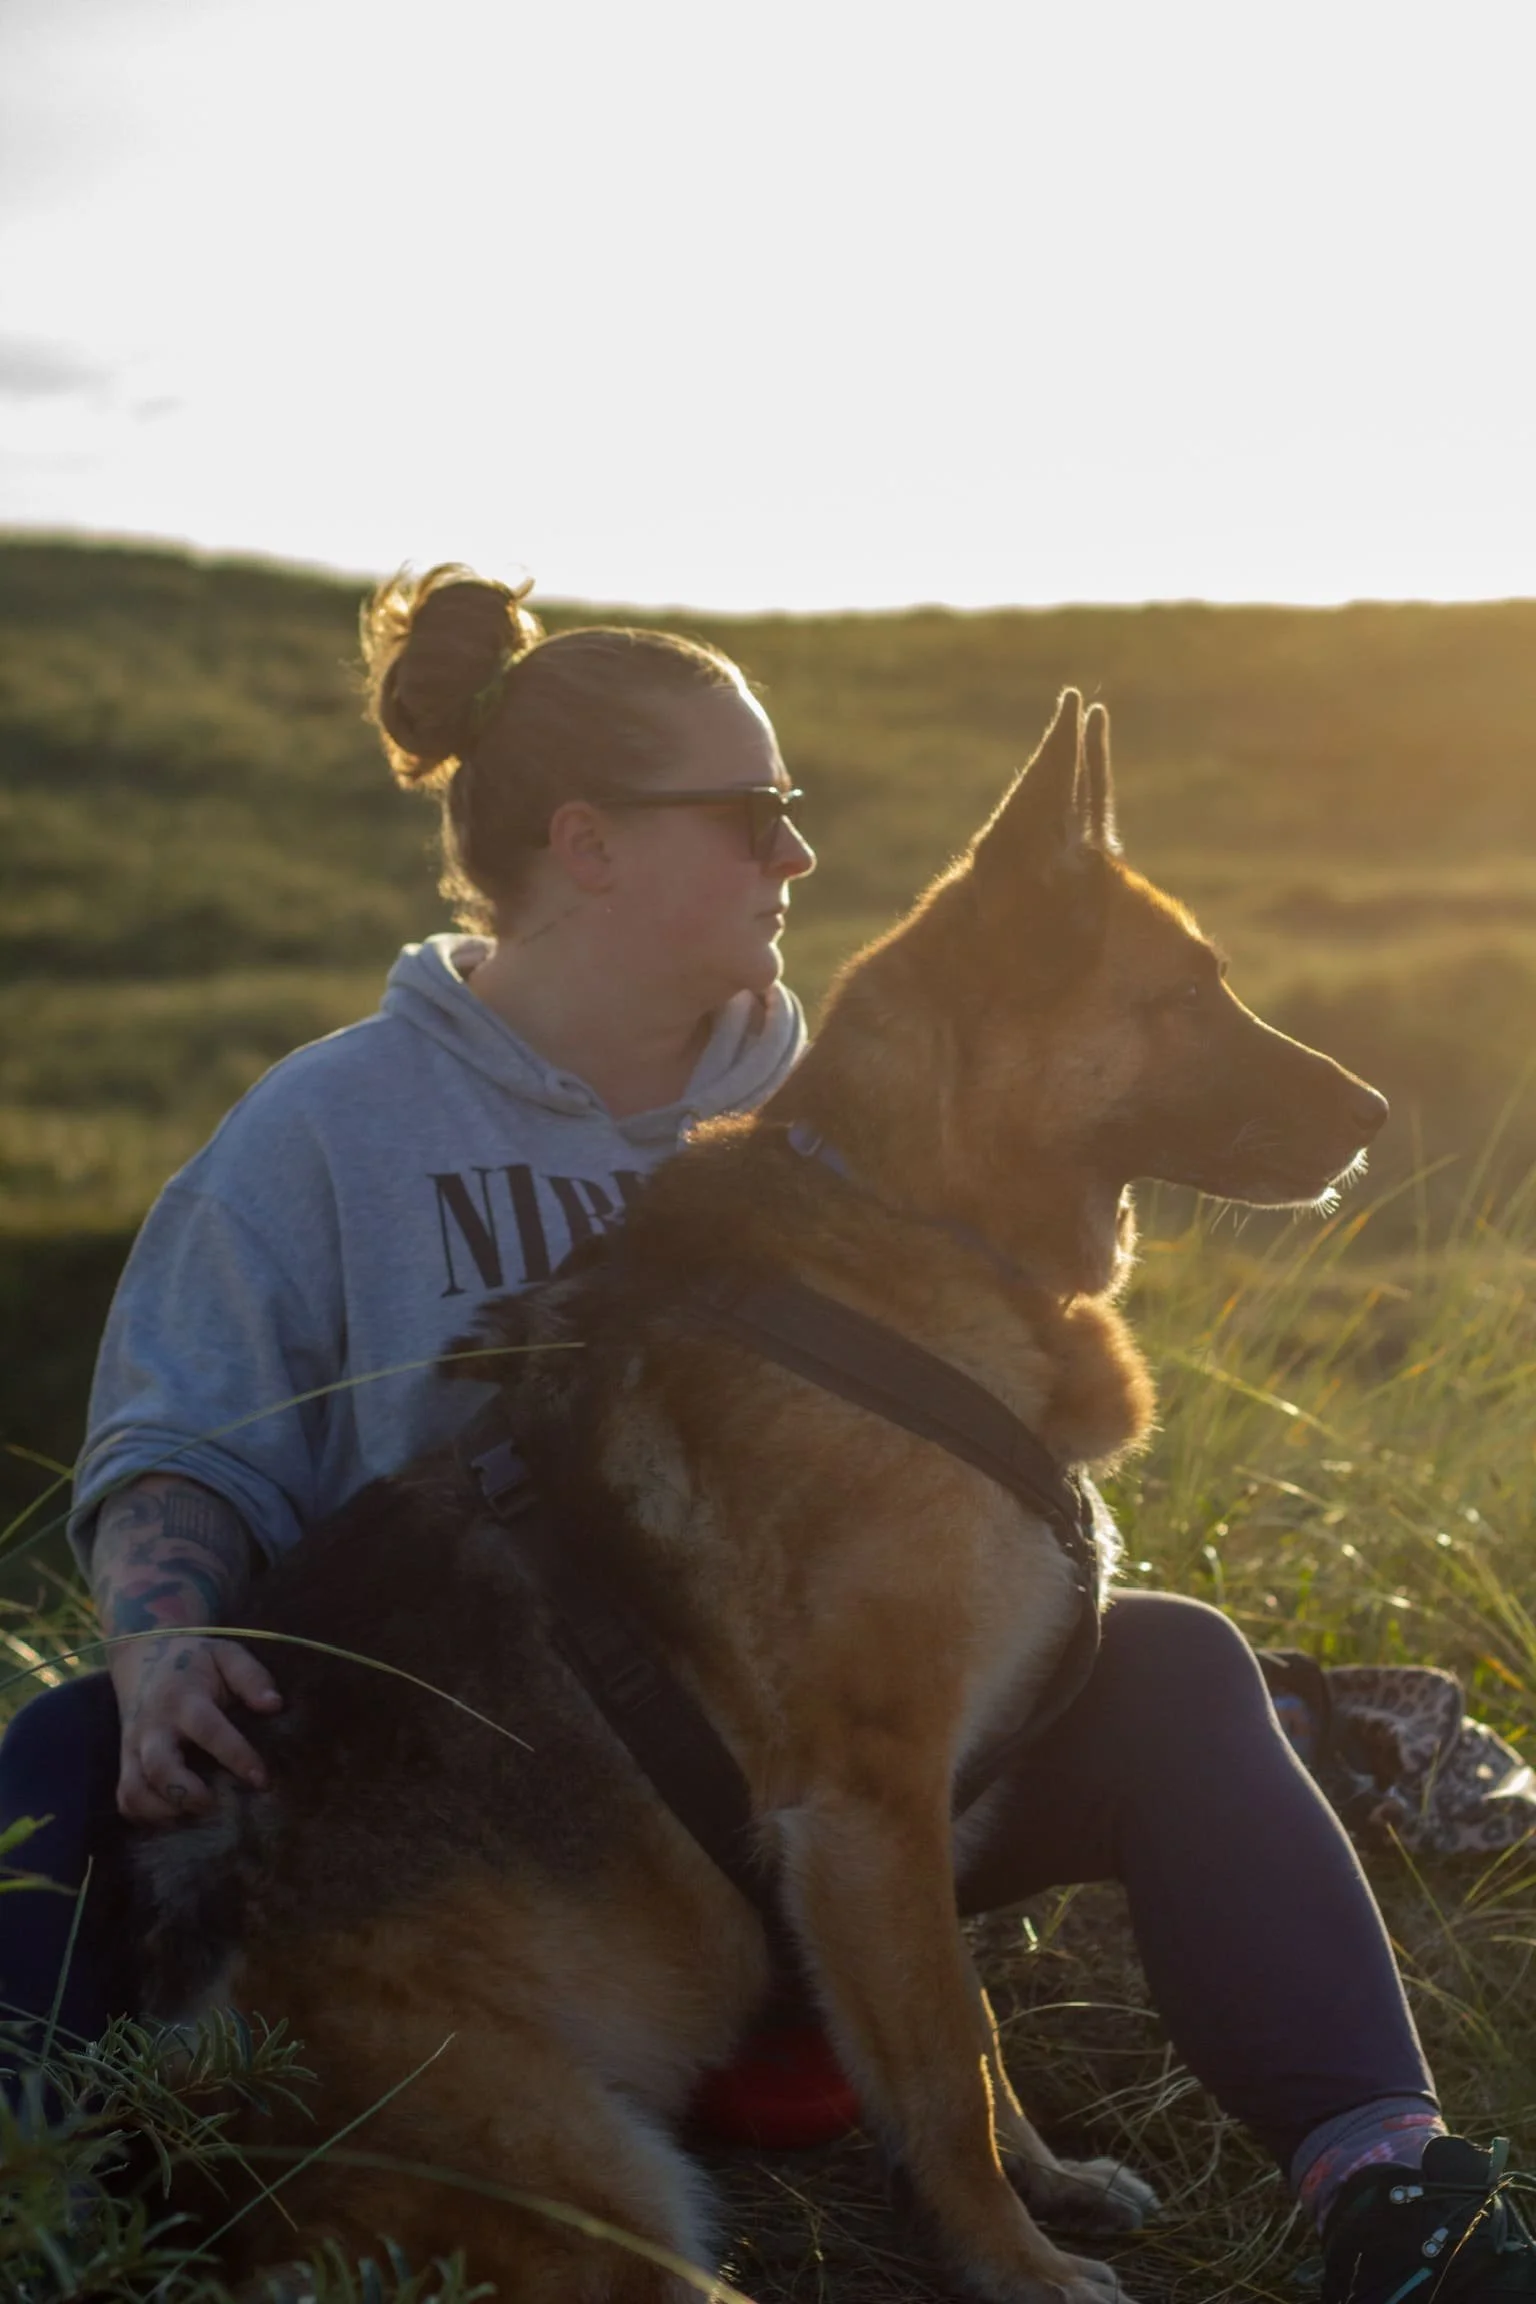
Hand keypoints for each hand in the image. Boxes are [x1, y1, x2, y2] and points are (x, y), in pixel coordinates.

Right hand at [110, 1632, 281, 1823]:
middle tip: (217, 1804)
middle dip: (186, 1794)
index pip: (208, 1729)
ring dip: (163, 1811)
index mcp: (184, 1698)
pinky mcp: (125, 1761)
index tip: (261, 1779)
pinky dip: (144, 1815)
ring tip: (195, 1815)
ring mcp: (134, 1747)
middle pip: (159, 1767)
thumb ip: (251, 1677)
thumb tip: (274, 1705)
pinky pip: (125, 1798)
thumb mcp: (225, 1655)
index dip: (235, 1755)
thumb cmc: (195, 1660)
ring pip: (135, 1789)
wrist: (143, 1656)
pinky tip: (173, 1817)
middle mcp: (154, 1727)